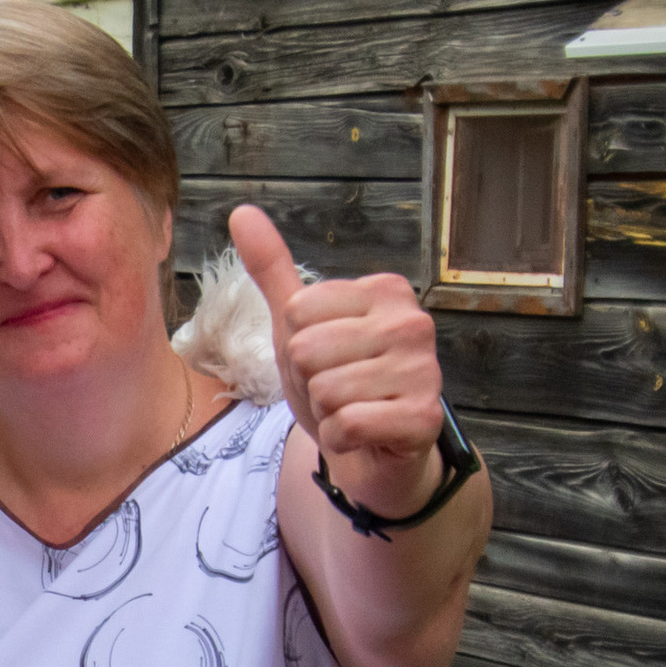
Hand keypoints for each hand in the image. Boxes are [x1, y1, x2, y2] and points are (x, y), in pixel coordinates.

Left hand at [228, 203, 446, 517]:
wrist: (373, 455)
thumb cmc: (337, 384)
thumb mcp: (297, 326)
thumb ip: (274, 269)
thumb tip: (241, 211)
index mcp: (386, 291)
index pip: (298, 311)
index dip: (297, 346)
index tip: (327, 361)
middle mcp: (413, 323)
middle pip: (307, 350)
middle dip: (310, 382)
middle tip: (338, 392)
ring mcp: (424, 370)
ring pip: (326, 390)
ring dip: (326, 413)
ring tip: (353, 412)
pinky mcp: (423, 417)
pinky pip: (348, 424)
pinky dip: (341, 438)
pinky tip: (362, 437)